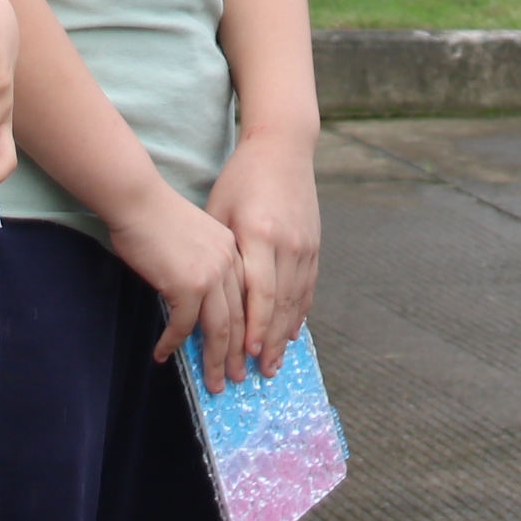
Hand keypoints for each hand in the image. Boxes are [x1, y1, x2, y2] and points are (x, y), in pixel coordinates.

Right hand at [106, 184, 245, 377]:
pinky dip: (172, 344)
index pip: (250, 300)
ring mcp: (211, 275)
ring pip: (220, 330)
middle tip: (237, 378)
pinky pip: (183, 326)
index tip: (253, 353)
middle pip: (241, 320)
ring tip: (214, 382)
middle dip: (239, 354)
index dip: (253, 331)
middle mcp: (230, 264)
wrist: (138, 200)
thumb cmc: (157, 216)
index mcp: (236, 251)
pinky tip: (162, 354)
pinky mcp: (187, 285)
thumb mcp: (196, 239)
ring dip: (216, 360)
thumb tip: (201, 302)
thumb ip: (207, 266)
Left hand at [208, 130, 320, 380]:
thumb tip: (206, 293)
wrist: (283, 148)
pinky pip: (307, 286)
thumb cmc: (241, 178)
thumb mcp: (220, 209)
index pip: (259, 291)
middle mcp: (287, 243)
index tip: (245, 353)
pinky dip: (299, 312)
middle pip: (279, 303)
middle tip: (259, 372)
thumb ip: (220, 250)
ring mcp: (304, 244)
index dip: (254, 325)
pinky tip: (290, 332)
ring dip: (284, 334)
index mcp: (259, 234)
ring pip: (296, 299)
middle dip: (268, 341)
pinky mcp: (314, 243)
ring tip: (274, 363)